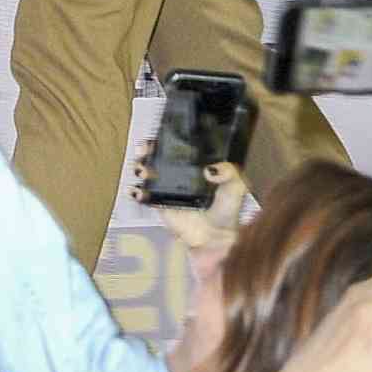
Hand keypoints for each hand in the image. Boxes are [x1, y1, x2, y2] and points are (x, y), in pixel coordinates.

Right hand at [130, 141, 247, 250]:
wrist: (215, 237)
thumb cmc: (227, 209)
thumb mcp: (236, 185)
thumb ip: (229, 172)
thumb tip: (208, 169)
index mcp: (196, 163)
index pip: (179, 145)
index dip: (168, 137)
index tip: (160, 134)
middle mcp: (179, 172)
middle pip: (158, 154)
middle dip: (147, 149)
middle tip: (144, 149)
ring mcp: (167, 188)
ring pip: (147, 171)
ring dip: (139, 167)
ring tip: (142, 170)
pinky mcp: (159, 204)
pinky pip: (144, 195)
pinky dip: (136, 191)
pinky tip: (136, 191)